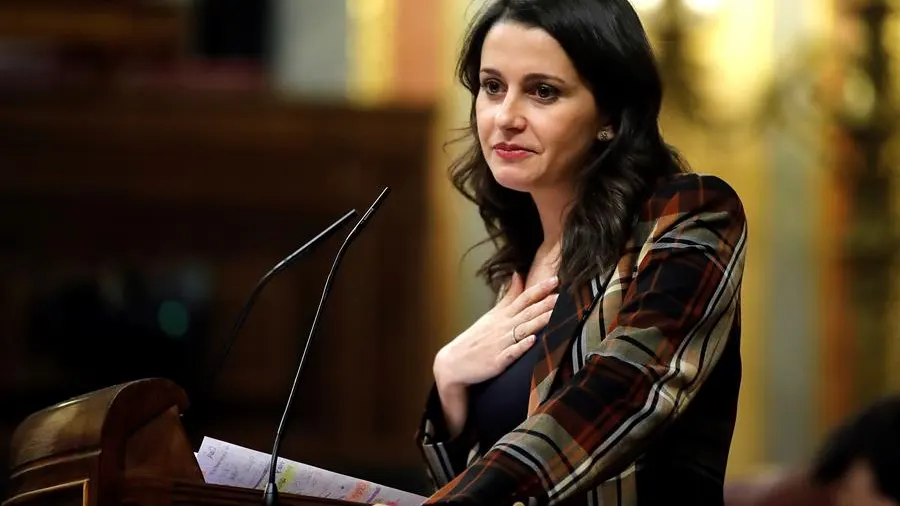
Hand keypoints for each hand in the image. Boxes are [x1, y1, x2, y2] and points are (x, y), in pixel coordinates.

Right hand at [434, 272, 557, 388]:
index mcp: (502, 316)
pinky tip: (533, 340)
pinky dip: (521, 346)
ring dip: (539, 322)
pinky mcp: (497, 361)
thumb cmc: (475, 339)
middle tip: (562, 295)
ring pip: (523, 330)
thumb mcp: (492, 315)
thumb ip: (508, 296)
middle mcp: (503, 327)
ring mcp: (500, 344)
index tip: (555, 280)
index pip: (523, 299)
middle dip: (545, 304)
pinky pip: (511, 353)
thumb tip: (518, 274)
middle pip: (527, 313)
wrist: (453, 363)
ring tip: (555, 314)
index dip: (539, 289)